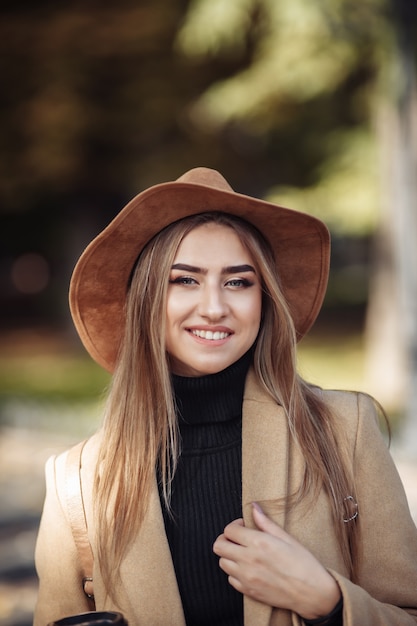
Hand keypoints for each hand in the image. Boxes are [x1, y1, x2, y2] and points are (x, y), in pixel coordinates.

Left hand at [213, 502, 340, 619]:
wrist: (313, 593)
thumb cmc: (304, 564)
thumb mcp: (287, 538)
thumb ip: (265, 522)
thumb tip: (253, 507)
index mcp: (259, 543)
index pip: (229, 530)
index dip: (235, 525)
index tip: (244, 526)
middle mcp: (249, 560)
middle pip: (219, 546)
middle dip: (225, 539)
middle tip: (237, 538)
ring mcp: (247, 578)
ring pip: (222, 563)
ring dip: (229, 555)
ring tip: (243, 553)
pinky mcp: (249, 592)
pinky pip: (231, 580)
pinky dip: (235, 572)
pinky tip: (248, 568)